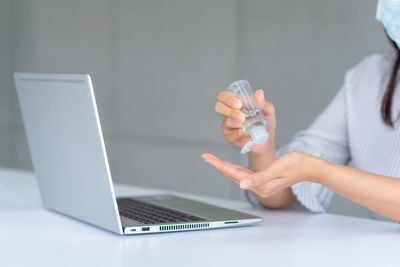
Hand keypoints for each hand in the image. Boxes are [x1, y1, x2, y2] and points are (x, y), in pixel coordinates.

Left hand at [202, 152, 325, 197]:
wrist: (309, 167)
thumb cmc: (296, 164)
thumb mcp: (278, 168)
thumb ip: (260, 178)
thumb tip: (242, 185)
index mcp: (260, 185)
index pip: (235, 175)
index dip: (221, 166)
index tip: (209, 159)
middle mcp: (258, 186)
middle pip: (233, 175)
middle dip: (218, 165)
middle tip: (206, 157)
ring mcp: (260, 184)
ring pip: (237, 175)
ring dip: (224, 166)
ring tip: (212, 159)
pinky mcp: (262, 178)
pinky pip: (244, 174)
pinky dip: (234, 167)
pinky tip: (227, 164)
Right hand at [214, 89, 275, 154]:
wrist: (266, 140)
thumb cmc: (264, 123)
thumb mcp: (267, 111)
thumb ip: (262, 102)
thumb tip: (259, 93)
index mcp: (234, 103)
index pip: (222, 96)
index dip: (227, 98)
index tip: (239, 104)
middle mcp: (228, 113)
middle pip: (218, 107)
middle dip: (230, 111)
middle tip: (243, 117)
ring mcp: (227, 125)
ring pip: (228, 122)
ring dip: (241, 124)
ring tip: (252, 126)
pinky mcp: (229, 137)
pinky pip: (233, 134)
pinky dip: (244, 133)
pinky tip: (251, 133)